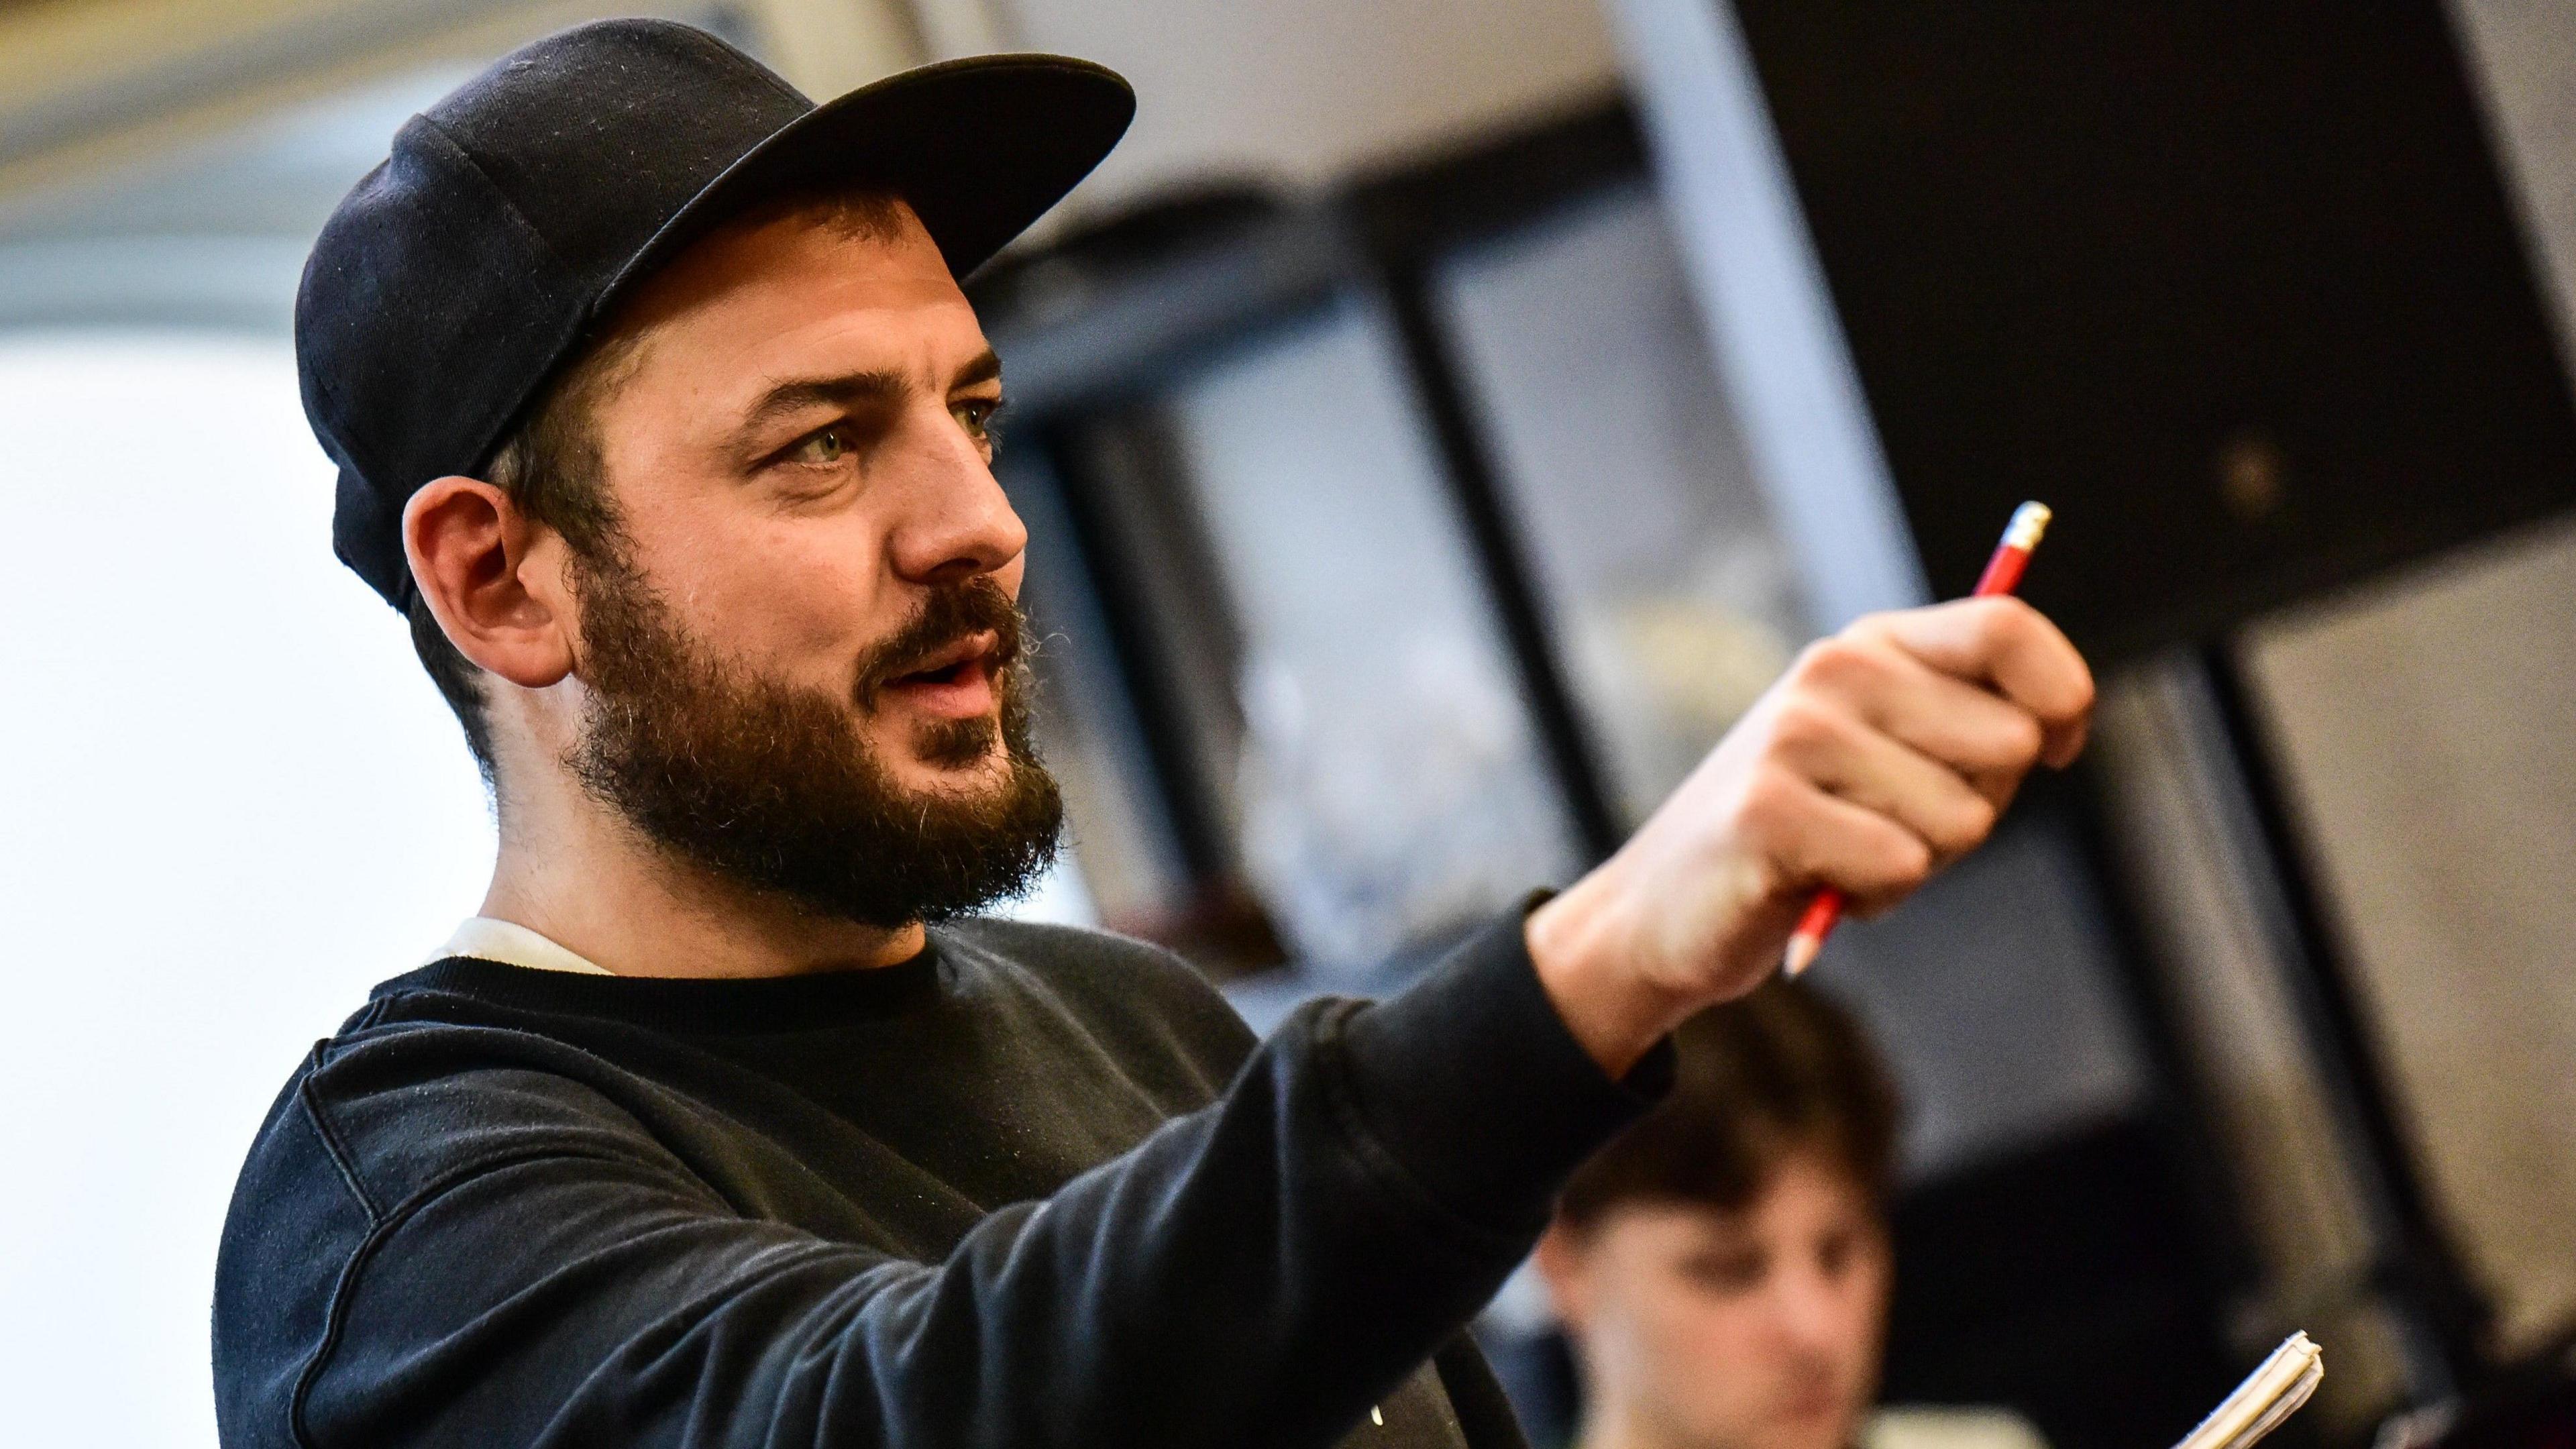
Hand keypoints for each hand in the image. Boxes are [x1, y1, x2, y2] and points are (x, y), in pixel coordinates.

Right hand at [1525, 596, 2093, 1074]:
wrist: (1666, 907)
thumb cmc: (1807, 833)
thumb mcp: (1884, 754)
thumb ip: (1963, 720)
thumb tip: (2058, 719)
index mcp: (1870, 645)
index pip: (2007, 628)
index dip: (2063, 695)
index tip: (2059, 750)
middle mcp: (1832, 670)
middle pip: (2009, 741)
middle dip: (1981, 807)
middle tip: (1898, 825)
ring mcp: (1795, 734)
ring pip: (1964, 819)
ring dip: (1922, 863)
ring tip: (1847, 855)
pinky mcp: (1768, 810)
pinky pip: (1902, 866)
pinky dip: (1876, 898)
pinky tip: (1819, 885)